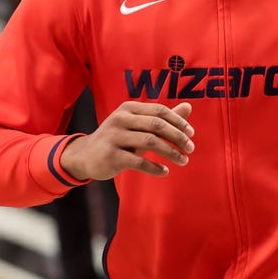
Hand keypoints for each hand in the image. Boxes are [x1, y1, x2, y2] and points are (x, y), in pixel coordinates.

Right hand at [60, 101, 194, 180]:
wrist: (85, 156)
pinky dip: (155, 168)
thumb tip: (189, 107)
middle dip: (177, 137)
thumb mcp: (138, 126)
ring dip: (171, 152)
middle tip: (190, 149)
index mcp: (129, 108)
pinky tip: (164, 171)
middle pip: (157, 125)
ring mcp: (114, 137)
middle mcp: (121, 119)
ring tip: (183, 160)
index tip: (191, 134)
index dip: (178, 122)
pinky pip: (138, 162)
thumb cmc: (118, 139)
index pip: (160, 111)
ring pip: (150, 142)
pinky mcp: (111, 156)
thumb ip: (163, 118)